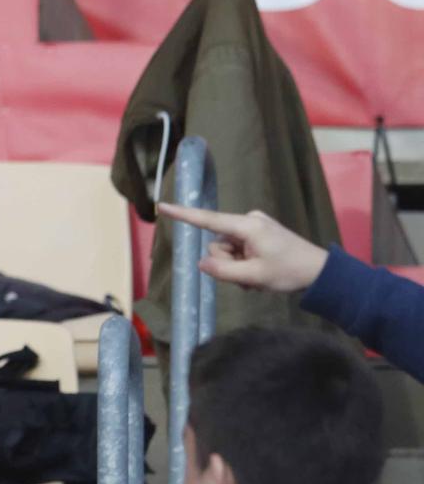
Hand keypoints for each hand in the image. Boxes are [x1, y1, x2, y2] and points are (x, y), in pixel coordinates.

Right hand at [157, 203, 329, 294]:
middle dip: (227, 263)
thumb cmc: (289, 272)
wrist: (321, 273)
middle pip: (218, 243)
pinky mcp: (259, 233)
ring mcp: (254, 226)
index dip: (183, 214)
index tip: (162, 206)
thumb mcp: (254, 277)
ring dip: (236, 266)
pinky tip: (259, 273)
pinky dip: (243, 263)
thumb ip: (223, 271)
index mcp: (247, 226)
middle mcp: (248, 220)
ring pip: (227, 249)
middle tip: (249, 277)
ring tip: (257, 278)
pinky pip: (238, 249)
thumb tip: (201, 264)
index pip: (208, 220)